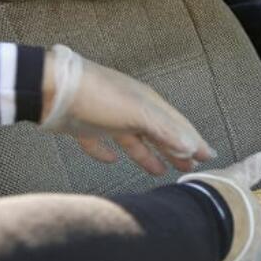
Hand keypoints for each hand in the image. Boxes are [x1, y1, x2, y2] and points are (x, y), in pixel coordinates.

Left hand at [40, 45, 214, 174]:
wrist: (51, 90)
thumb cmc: (96, 96)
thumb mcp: (137, 112)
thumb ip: (164, 130)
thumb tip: (189, 146)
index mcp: (146, 103)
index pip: (177, 125)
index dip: (193, 141)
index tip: (208, 156)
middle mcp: (130, 109)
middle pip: (159, 133)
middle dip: (176, 150)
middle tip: (191, 168)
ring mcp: (107, 118)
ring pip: (134, 140)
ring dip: (149, 155)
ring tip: (160, 171)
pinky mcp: (84, 128)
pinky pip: (100, 143)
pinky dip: (107, 153)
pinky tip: (111, 160)